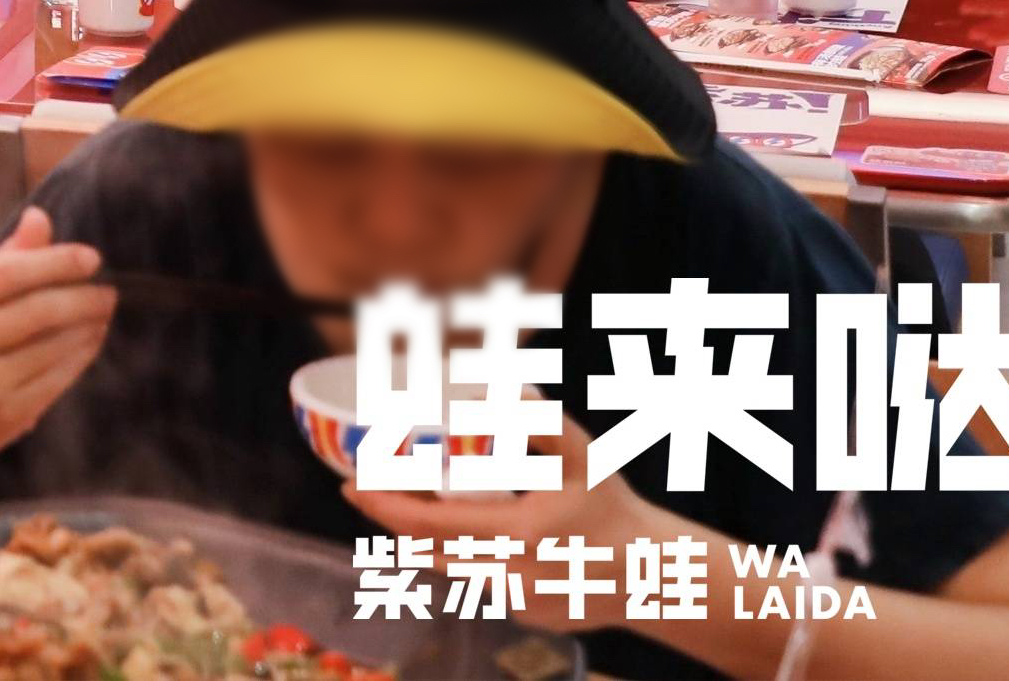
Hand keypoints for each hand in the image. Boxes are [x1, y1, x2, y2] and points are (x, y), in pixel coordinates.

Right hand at [0, 207, 113, 467]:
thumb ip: (0, 261)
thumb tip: (40, 219)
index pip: (6, 274)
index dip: (54, 263)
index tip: (90, 258)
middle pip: (36, 311)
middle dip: (81, 296)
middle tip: (108, 288)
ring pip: (53, 345)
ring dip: (88, 325)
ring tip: (102, 310)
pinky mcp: (9, 414)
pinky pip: (58, 377)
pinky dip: (82, 354)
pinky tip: (91, 339)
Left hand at [345, 422, 665, 631]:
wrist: (658, 573)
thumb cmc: (613, 506)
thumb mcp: (581, 454)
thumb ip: (537, 417)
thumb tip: (487, 390)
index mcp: (517, 537)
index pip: (430, 524)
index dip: (384, 504)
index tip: (350, 482)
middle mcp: (510, 578)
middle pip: (427, 548)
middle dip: (388, 516)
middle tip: (360, 485)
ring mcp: (518, 604)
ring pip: (451, 566)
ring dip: (424, 535)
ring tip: (406, 498)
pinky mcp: (528, 618)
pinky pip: (481, 582)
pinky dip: (463, 554)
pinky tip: (462, 530)